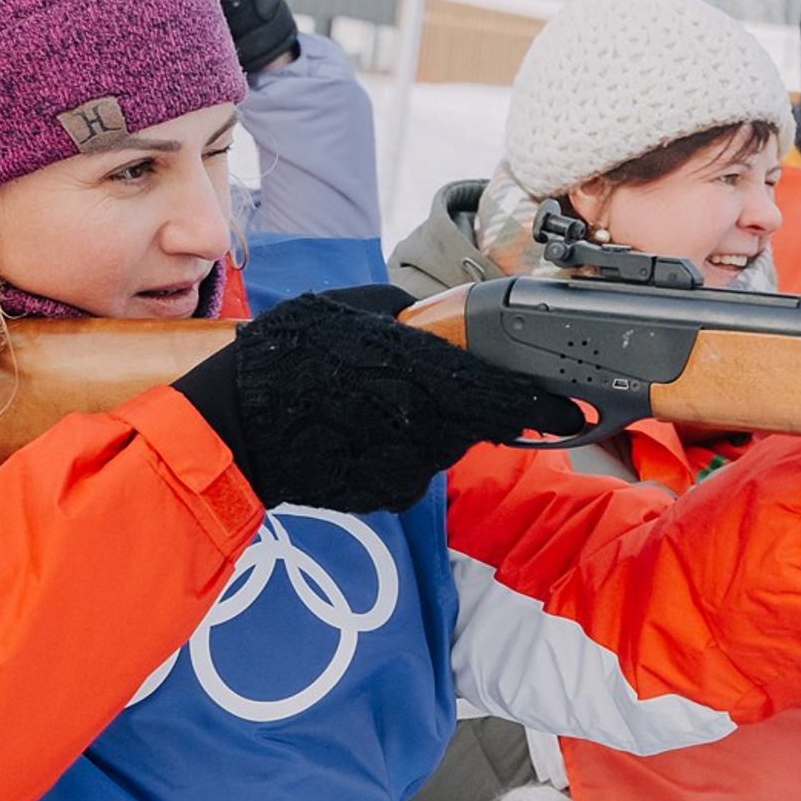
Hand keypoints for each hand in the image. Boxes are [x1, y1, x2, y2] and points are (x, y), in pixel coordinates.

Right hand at [174, 287, 585, 513]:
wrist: (230, 432)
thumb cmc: (279, 359)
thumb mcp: (337, 305)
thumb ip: (394, 306)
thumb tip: (423, 312)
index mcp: (417, 372)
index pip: (497, 392)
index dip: (538, 402)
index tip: (569, 407)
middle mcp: (422, 423)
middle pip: (472, 420)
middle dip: (472, 407)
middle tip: (437, 392)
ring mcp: (404, 465)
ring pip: (441, 446)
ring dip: (427, 428)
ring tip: (371, 409)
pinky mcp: (385, 494)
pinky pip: (409, 471)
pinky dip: (396, 455)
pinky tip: (358, 438)